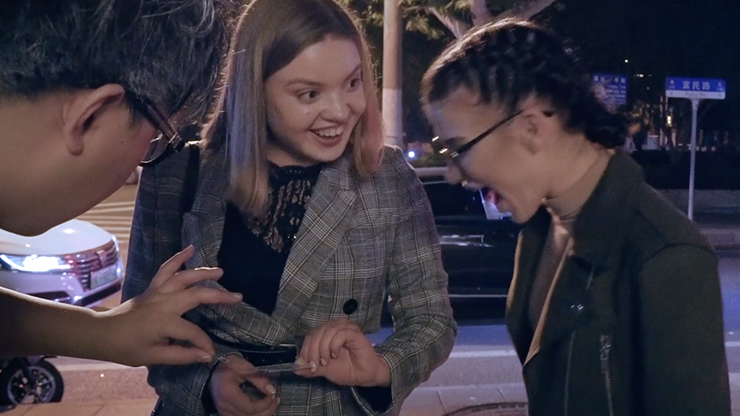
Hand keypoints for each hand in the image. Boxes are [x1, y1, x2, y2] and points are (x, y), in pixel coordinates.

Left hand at [96, 246, 242, 365]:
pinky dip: (177, 258)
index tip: (210, 353)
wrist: (102, 333)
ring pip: (184, 277)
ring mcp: (158, 291)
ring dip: (203, 272)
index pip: (192, 333)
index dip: (203, 344)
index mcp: (163, 322)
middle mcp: (163, 302)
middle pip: (196, 295)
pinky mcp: (153, 287)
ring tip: (220, 271)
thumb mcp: (152, 357)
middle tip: (237, 297)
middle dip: (218, 296)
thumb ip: (181, 355)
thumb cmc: (126, 347)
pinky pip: (166, 268)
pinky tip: (189, 249)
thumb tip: (206, 356)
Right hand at [209, 354, 278, 415]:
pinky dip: (254, 415)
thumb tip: (272, 390)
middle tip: (275, 399)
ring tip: (271, 404)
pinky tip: (262, 408)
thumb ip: (259, 378)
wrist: (213, 368)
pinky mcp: (225, 413)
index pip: (250, 408)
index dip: (265, 404)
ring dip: (261, 414)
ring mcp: (223, 411)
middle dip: (267, 410)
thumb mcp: (244, 366)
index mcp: (227, 393)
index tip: (273, 394)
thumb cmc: (228, 364)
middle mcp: (223, 406)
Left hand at [295, 319, 389, 386]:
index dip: (305, 349)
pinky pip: (340, 333)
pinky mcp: (354, 332)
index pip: (311, 335)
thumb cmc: (347, 370)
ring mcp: (345, 328)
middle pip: (317, 332)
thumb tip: (295, 368)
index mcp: (327, 334)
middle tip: (315, 365)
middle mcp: (335, 328)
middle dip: (312, 350)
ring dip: (323, 348)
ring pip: (327, 331)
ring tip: (326, 361)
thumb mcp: (324, 370)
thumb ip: (311, 367)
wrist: (364, 376)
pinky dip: (334, 345)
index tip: (303, 363)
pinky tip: (336, 354)